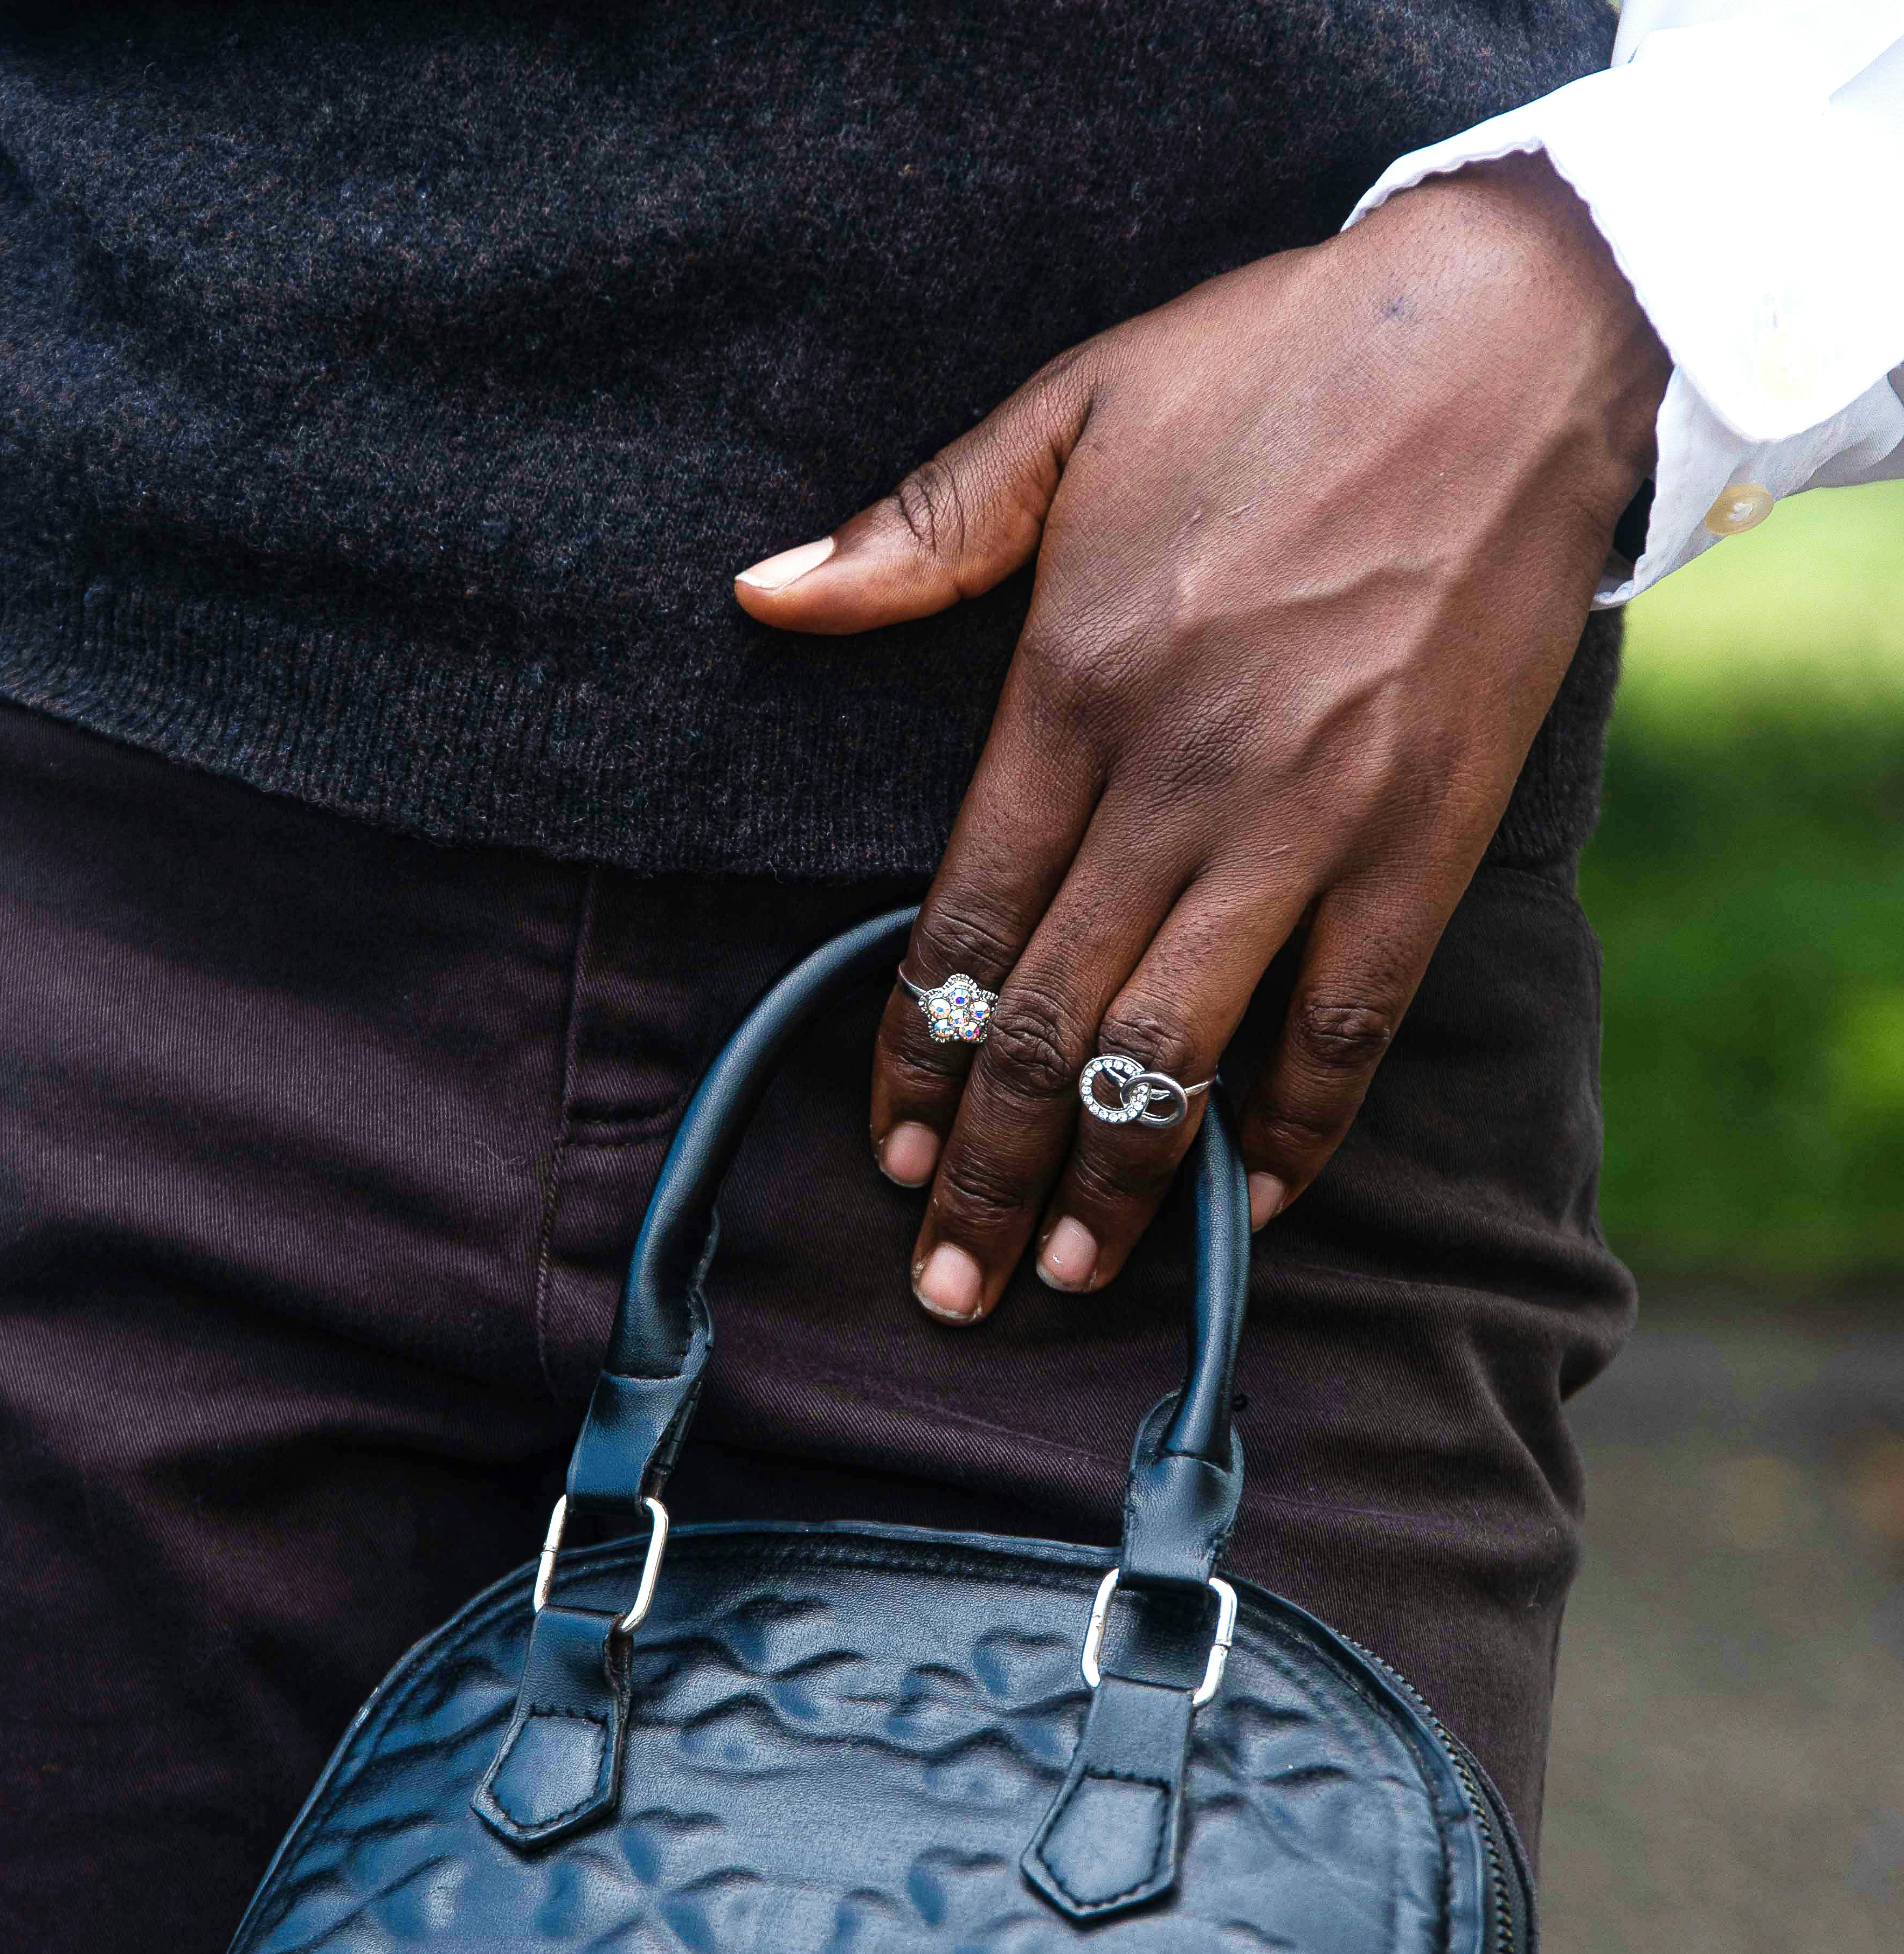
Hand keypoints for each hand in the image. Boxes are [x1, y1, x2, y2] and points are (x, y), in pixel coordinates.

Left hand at [736, 156, 1667, 1321]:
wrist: (1513, 341)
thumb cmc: (1276, 369)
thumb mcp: (1071, 408)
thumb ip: (919, 529)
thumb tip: (766, 595)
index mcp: (1074, 687)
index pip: (963, 920)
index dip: (917, 1059)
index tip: (892, 1157)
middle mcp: (1179, 780)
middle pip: (1050, 1019)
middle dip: (991, 1170)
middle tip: (951, 1286)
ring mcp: (1309, 824)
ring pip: (1178, 1049)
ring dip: (1115, 1182)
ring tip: (1068, 1275)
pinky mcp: (1422, 846)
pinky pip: (1346, 1026)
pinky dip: (1295, 1126)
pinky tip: (1246, 1197)